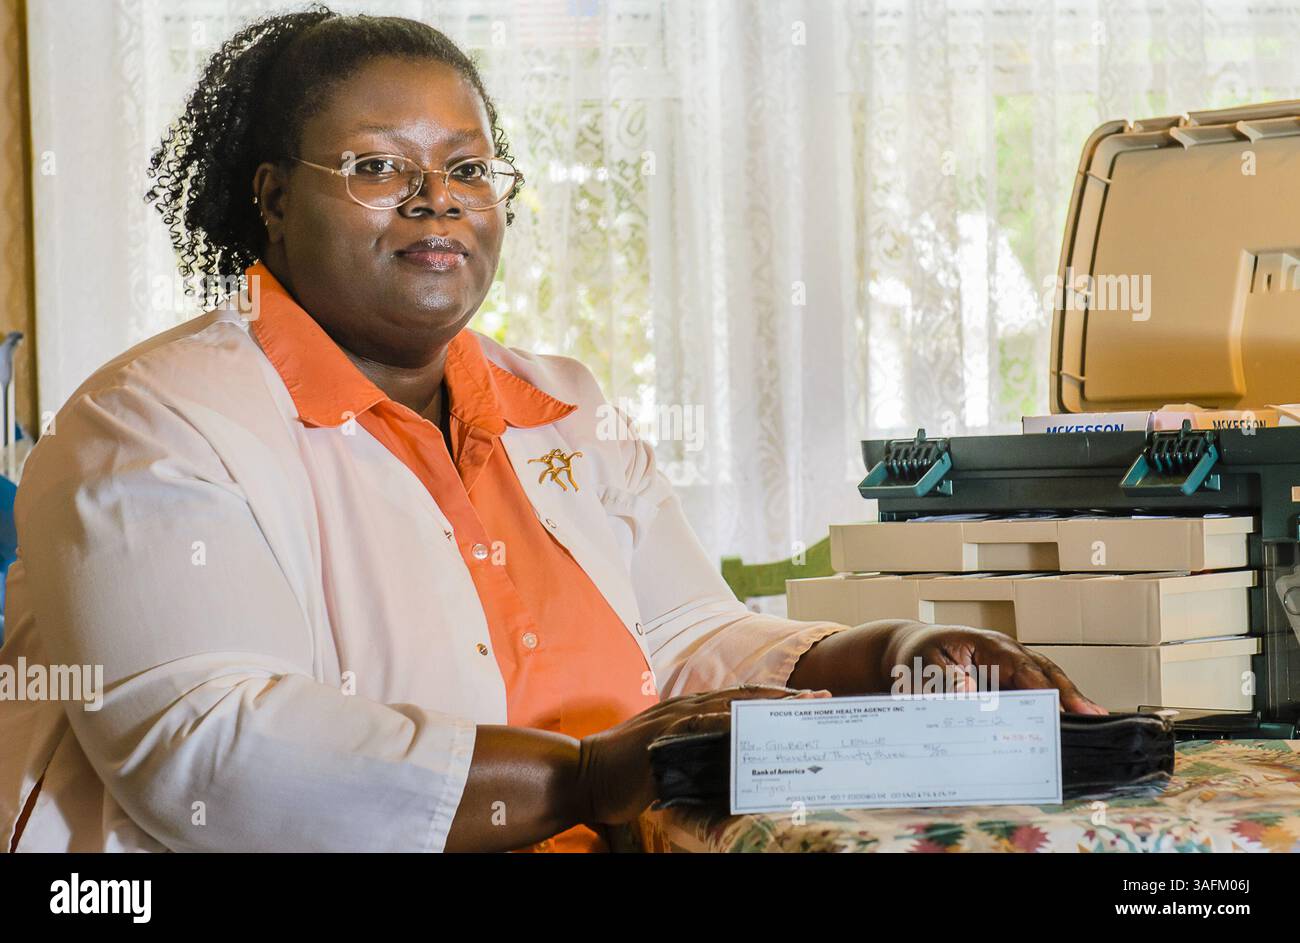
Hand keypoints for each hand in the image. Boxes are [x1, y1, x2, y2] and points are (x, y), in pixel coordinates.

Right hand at [575, 685, 830, 825]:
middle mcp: (686, 709)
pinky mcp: (660, 734)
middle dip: (785, 698)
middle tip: (821, 699)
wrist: (584, 775)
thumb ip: (700, 760)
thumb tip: (736, 771)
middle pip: (745, 697)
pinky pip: (697, 722)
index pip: (742, 702)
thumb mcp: (673, 765)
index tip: (809, 705)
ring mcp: (673, 718)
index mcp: (690, 713)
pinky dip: (722, 719)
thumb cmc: (628, 775)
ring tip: (799, 707)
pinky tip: (746, 720)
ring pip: (729, 704)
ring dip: (766, 704)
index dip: (776, 701)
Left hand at [882, 622, 1106, 713]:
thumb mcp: (925, 666)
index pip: (1026, 669)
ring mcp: (1013, 669)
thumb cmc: (920, 655)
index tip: (1062, 710)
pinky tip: (1067, 727)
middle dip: (1071, 696)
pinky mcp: (1010, 684)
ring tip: (1093, 724)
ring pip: (1047, 684)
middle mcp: (1008, 655)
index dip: (1047, 689)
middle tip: (1095, 717)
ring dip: (1068, 703)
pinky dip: (1052, 709)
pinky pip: (1035, 695)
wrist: (910, 651)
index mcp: (991, 646)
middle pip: (1047, 674)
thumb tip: (971, 692)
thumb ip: (946, 680)